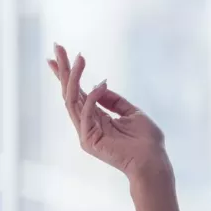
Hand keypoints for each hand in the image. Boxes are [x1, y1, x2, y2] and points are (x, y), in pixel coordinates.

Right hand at [49, 43, 170, 180]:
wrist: (153, 162)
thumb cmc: (147, 141)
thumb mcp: (132, 113)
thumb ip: (115, 101)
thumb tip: (100, 85)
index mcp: (97, 118)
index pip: (78, 93)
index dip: (68, 74)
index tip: (60, 55)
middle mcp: (88, 124)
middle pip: (70, 93)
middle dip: (63, 70)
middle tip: (57, 48)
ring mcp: (87, 132)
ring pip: (72, 100)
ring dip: (74, 78)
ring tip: (77, 59)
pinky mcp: (90, 139)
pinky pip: (87, 113)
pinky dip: (93, 98)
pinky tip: (101, 84)